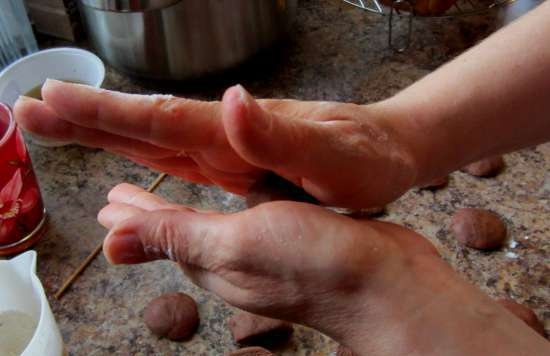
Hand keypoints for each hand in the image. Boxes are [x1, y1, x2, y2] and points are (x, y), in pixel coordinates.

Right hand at [14, 80, 417, 207]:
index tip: (55, 100)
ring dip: (101, 131)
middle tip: (27, 109)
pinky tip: (116, 152)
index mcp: (240, 133)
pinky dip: (137, 151)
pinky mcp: (232, 165)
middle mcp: (224, 136)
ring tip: (51, 123)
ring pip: (153, 138)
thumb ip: (280, 136)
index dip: (110, 113)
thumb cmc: (364, 159)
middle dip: (87, 117)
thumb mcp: (334, 156)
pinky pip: (175, 157)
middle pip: (145, 124)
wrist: (385, 154)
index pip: (164, 120)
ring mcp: (226, 150)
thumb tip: (229, 100)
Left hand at [98, 184, 547, 354]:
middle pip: (181, 234)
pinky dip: (228, 207)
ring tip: (171, 196)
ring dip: (186, 211)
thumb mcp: (236, 243)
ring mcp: (267, 254)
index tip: (110, 199)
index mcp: (215, 261)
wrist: (388, 282)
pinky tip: (236, 201)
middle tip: (125, 197)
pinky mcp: (296, 241)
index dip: (135, 216)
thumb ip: (179, 238)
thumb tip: (113, 240)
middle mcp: (236, 262)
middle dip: (153, 215)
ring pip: (213, 228)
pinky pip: (248, 221)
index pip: (162, 235)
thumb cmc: (312, 261)